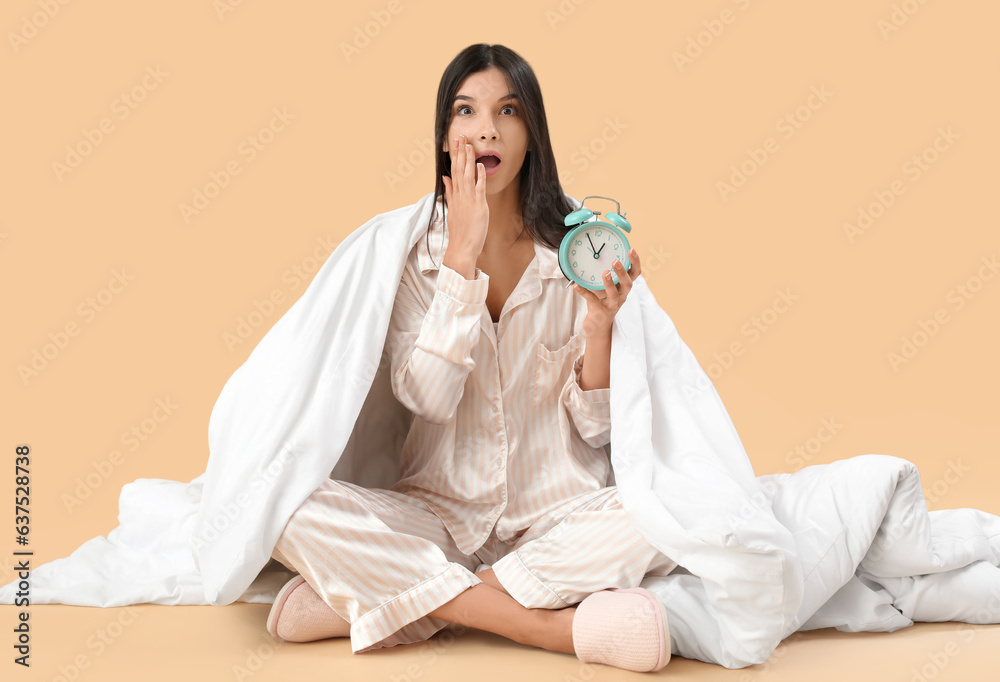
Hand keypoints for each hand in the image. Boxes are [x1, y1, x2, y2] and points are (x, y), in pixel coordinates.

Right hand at [441, 134, 488, 272]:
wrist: (461, 248)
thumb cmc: (460, 231)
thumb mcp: (453, 208)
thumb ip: (450, 192)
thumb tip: (446, 178)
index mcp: (455, 195)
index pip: (454, 171)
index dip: (455, 156)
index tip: (455, 143)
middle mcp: (460, 195)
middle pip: (459, 170)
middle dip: (460, 152)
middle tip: (460, 136)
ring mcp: (468, 200)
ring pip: (467, 175)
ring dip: (468, 160)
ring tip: (468, 145)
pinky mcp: (478, 206)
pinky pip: (479, 188)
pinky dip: (479, 176)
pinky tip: (480, 165)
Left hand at [572, 248, 641, 335]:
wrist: (598, 324)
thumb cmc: (602, 301)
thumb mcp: (605, 286)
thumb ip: (604, 273)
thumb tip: (593, 255)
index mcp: (624, 287)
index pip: (635, 274)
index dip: (635, 262)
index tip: (631, 250)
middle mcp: (621, 295)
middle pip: (628, 284)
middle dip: (622, 272)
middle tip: (615, 262)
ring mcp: (612, 304)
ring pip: (614, 294)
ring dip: (609, 283)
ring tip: (605, 272)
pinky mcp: (601, 311)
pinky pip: (593, 300)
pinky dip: (584, 292)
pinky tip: (576, 285)